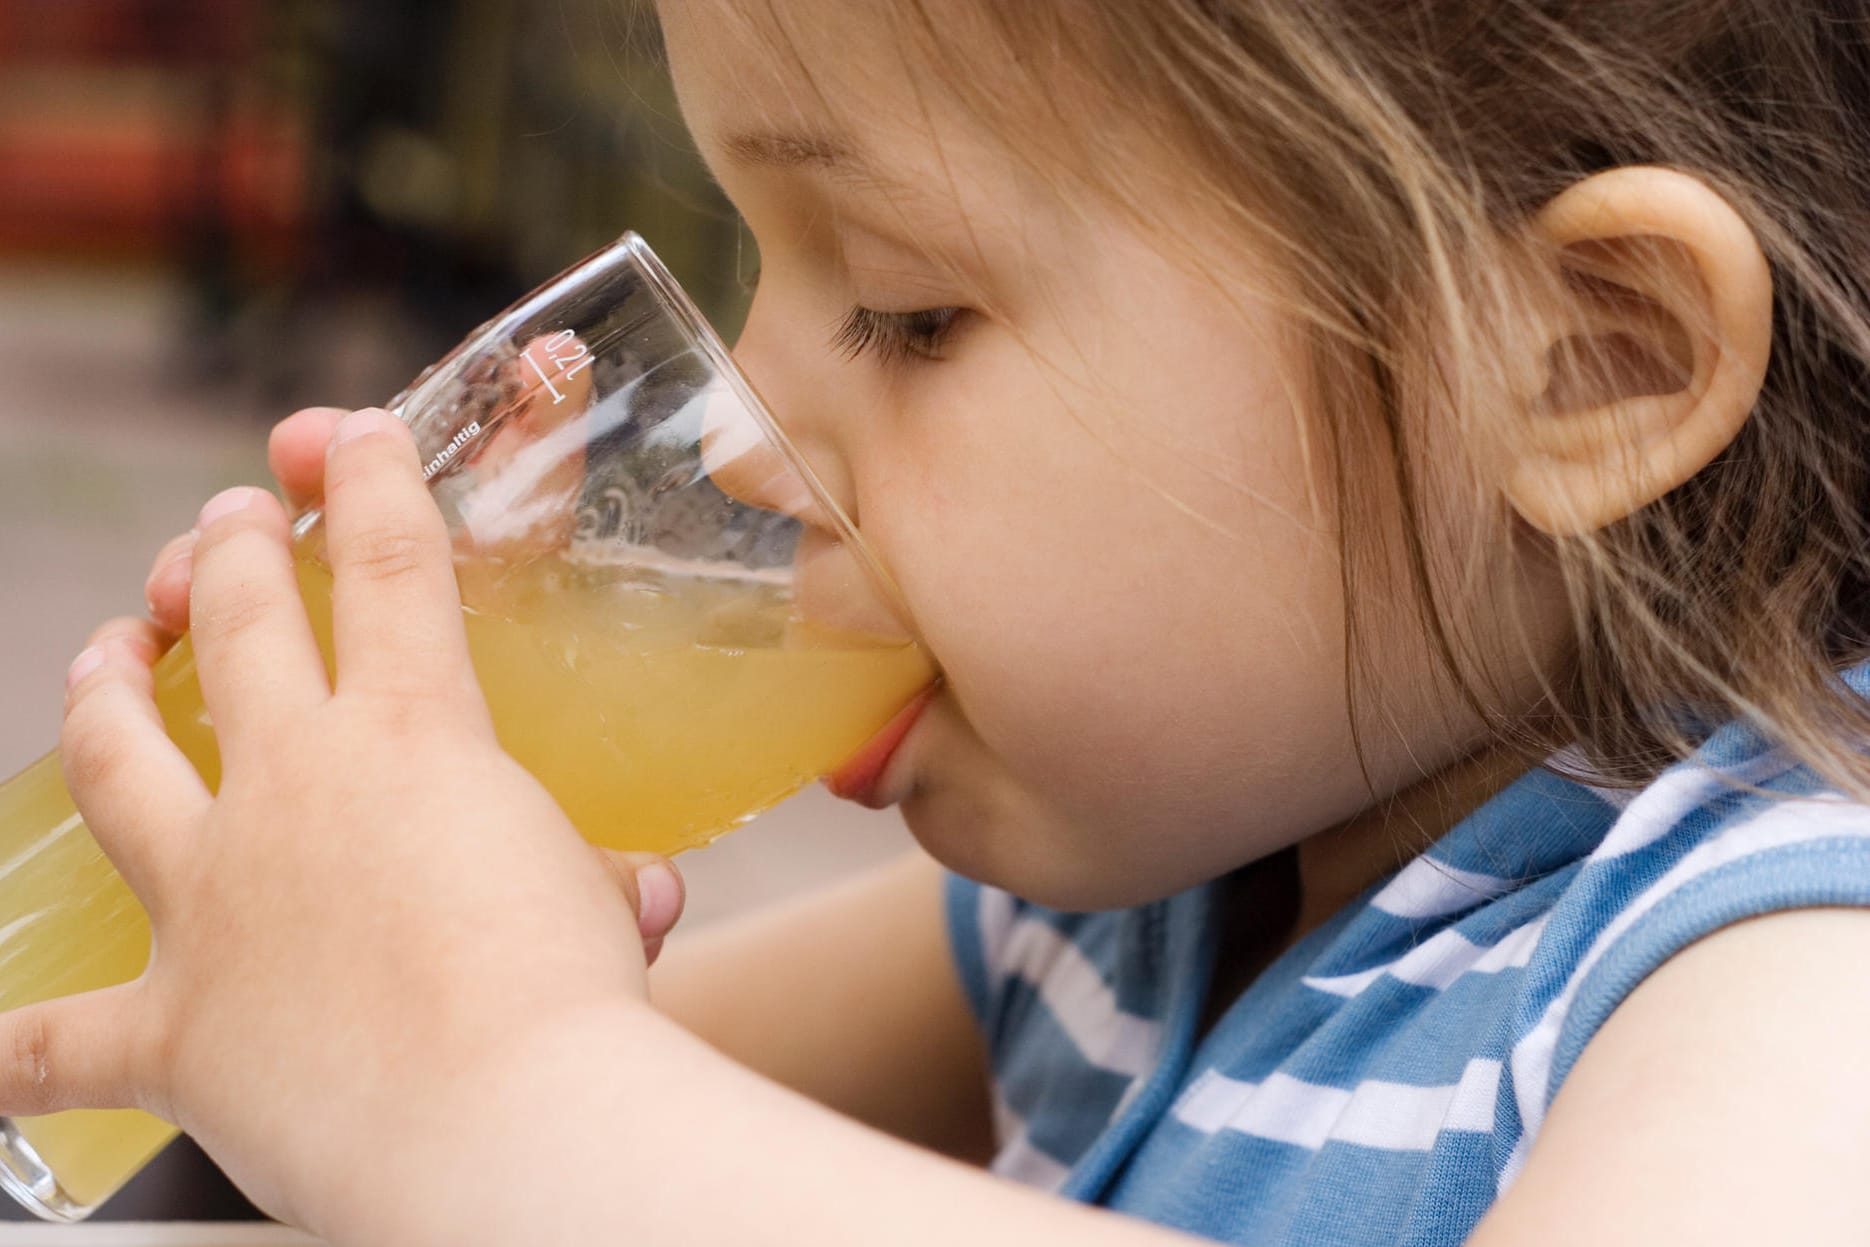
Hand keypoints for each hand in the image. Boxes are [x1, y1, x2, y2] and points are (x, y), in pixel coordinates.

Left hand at [12, 409, 679, 1230]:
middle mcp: (296, 788)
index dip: (368, 483)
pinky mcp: (171, 1022)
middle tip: (225, 523)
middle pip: (235, 624)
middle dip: (225, 552)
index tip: (351, 438)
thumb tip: (640, 897)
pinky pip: (57, 1041)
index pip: (388, 565)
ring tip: (103, 650)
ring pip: (121, 757)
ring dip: (103, 690)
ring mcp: (213, 896)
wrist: (508, 1122)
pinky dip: (17, 1046)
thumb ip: (598, 882)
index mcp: (415, 740)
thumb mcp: (602, 910)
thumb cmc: (574, 1007)